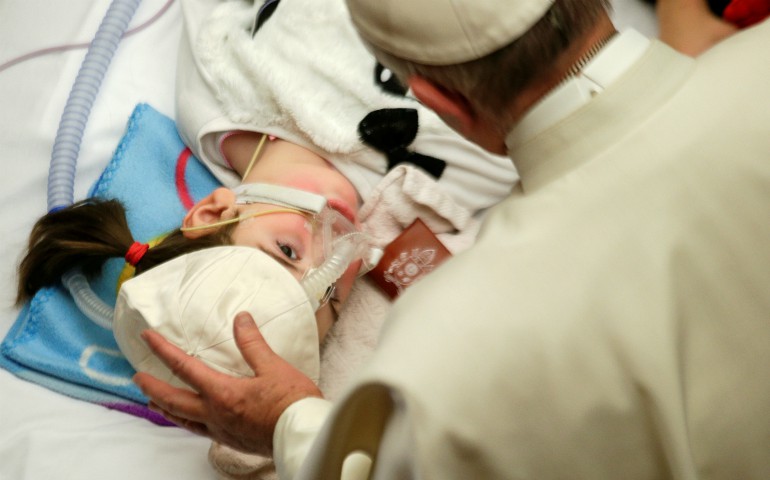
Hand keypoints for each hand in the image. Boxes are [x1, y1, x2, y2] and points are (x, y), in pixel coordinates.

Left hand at [134, 311, 322, 455]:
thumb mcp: (273, 367)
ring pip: (182, 419)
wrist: (302, 435)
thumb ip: (252, 343)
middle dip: (152, 386)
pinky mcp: (230, 440)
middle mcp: (214, 414)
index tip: (148, 337)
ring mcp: (220, 430)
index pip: (184, 367)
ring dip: (164, 408)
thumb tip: (240, 319)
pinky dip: (186, 422)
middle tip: (137, 377)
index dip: (163, 350)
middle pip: (173, 400)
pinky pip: (198, 430)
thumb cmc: (291, 403)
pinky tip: (191, 420)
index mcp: (222, 393)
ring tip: (152, 402)